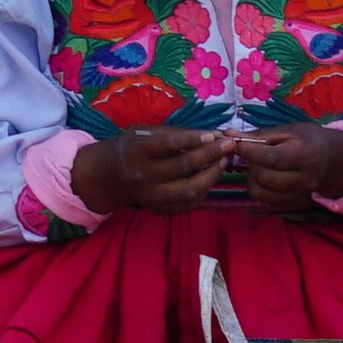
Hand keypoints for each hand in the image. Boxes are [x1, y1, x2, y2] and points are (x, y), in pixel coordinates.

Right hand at [87, 128, 236, 214]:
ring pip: (189, 190)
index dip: (192, 139)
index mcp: (137, 151)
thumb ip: (177, 133)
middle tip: (228, 145)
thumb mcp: (148, 132)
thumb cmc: (136, 146)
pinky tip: (211, 177)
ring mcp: (151, 196)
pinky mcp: (160, 209)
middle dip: (210, 155)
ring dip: (211, 175)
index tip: (213, 135)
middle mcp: (143, 176)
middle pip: (182, 166)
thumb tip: (213, 135)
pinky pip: (189, 203)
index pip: (168, 144)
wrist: (114, 174)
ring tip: (223, 161)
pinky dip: (204, 190)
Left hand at [222, 122, 342, 209]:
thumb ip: (260, 135)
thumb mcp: (289, 131)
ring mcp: (299, 195)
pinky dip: (258, 188)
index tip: (235, 143)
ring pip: (261, 192)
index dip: (250, 151)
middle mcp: (305, 179)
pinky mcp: (292, 204)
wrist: (331, 160)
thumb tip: (229, 135)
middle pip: (265, 177)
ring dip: (252, 177)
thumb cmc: (308, 140)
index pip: (273, 158)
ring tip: (258, 165)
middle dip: (252, 164)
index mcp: (306, 155)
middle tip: (253, 154)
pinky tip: (263, 175)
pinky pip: (265, 200)